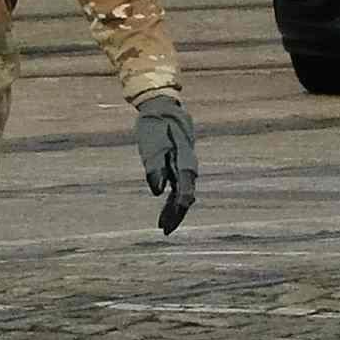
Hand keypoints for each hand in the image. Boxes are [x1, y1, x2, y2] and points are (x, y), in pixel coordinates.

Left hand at [137, 93, 196, 234]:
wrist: (163, 108)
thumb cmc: (156, 124)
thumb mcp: (152, 141)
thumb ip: (154, 165)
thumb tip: (156, 190)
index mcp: (185, 161)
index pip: (184, 190)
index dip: (178, 207)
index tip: (171, 221)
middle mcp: (187, 168)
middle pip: (184, 196)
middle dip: (175, 214)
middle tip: (165, 231)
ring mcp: (183, 168)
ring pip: (180, 194)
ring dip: (173, 210)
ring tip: (164, 227)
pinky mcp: (176, 167)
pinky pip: (176, 187)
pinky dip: (170, 200)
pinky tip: (166, 211)